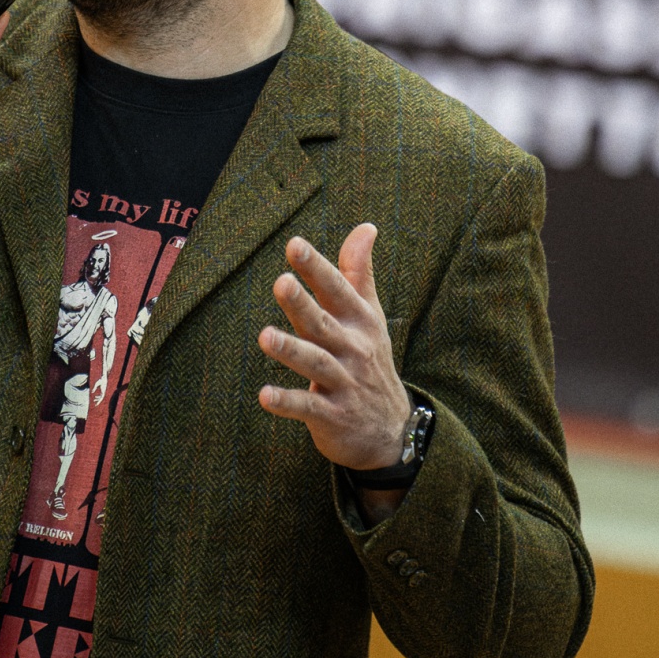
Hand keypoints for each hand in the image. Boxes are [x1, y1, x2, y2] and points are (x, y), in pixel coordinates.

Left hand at [256, 225, 411, 472]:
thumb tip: (365, 227)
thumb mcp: (370, 316)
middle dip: (302, 304)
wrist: (393, 430)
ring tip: (265, 336)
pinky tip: (264, 396)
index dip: (316, 268)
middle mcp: (353, 350)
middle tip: (281, 283)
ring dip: (290, 350)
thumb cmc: (370, 361)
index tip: (294, 245)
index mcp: (360, 322)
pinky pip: (308, 407)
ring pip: (314, 364)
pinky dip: (287, 402)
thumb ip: (358, 273)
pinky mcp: (332, 416)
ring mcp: (343, 384)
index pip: (338, 290)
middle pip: (323, 323)